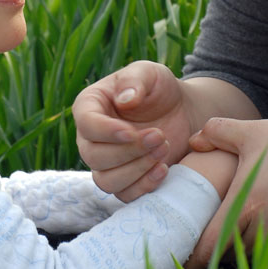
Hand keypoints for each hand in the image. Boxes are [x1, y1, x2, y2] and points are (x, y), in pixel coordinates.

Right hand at [72, 61, 195, 201]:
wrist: (181, 112)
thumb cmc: (159, 88)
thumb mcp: (150, 73)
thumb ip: (136, 80)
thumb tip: (124, 99)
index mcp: (90, 106)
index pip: (86, 123)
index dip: (106, 131)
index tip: (132, 132)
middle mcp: (91, 138)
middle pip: (93, 156)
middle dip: (128, 151)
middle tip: (159, 136)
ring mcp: (105, 163)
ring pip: (106, 180)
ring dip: (136, 169)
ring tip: (163, 149)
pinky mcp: (125, 181)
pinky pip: (125, 195)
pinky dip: (144, 186)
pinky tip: (164, 169)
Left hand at [185, 109, 267, 268]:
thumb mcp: (254, 131)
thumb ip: (218, 133)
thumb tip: (194, 140)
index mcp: (245, 206)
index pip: (207, 248)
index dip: (190, 254)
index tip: (180, 251)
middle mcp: (264, 230)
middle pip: (228, 256)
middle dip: (215, 250)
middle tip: (206, 235)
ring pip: (254, 257)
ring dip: (242, 248)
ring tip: (236, 230)